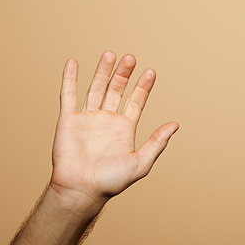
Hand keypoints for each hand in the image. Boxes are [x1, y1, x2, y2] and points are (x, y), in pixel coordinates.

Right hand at [50, 51, 178, 210]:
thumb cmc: (111, 181)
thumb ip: (157, 142)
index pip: (136, 101)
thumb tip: (176, 124)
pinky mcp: (68, 120)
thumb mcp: (141, 162)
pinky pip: (68, 95)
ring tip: (110, 54)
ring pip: (96, 88)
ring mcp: (87, 119)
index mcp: (124, 129)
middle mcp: (107, 120)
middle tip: (131, 57)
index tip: (151, 71)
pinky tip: (74, 62)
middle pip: (116, 90)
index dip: (143, 87)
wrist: (82, 190)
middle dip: (124, 74)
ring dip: (102, 71)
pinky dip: (70, 78)